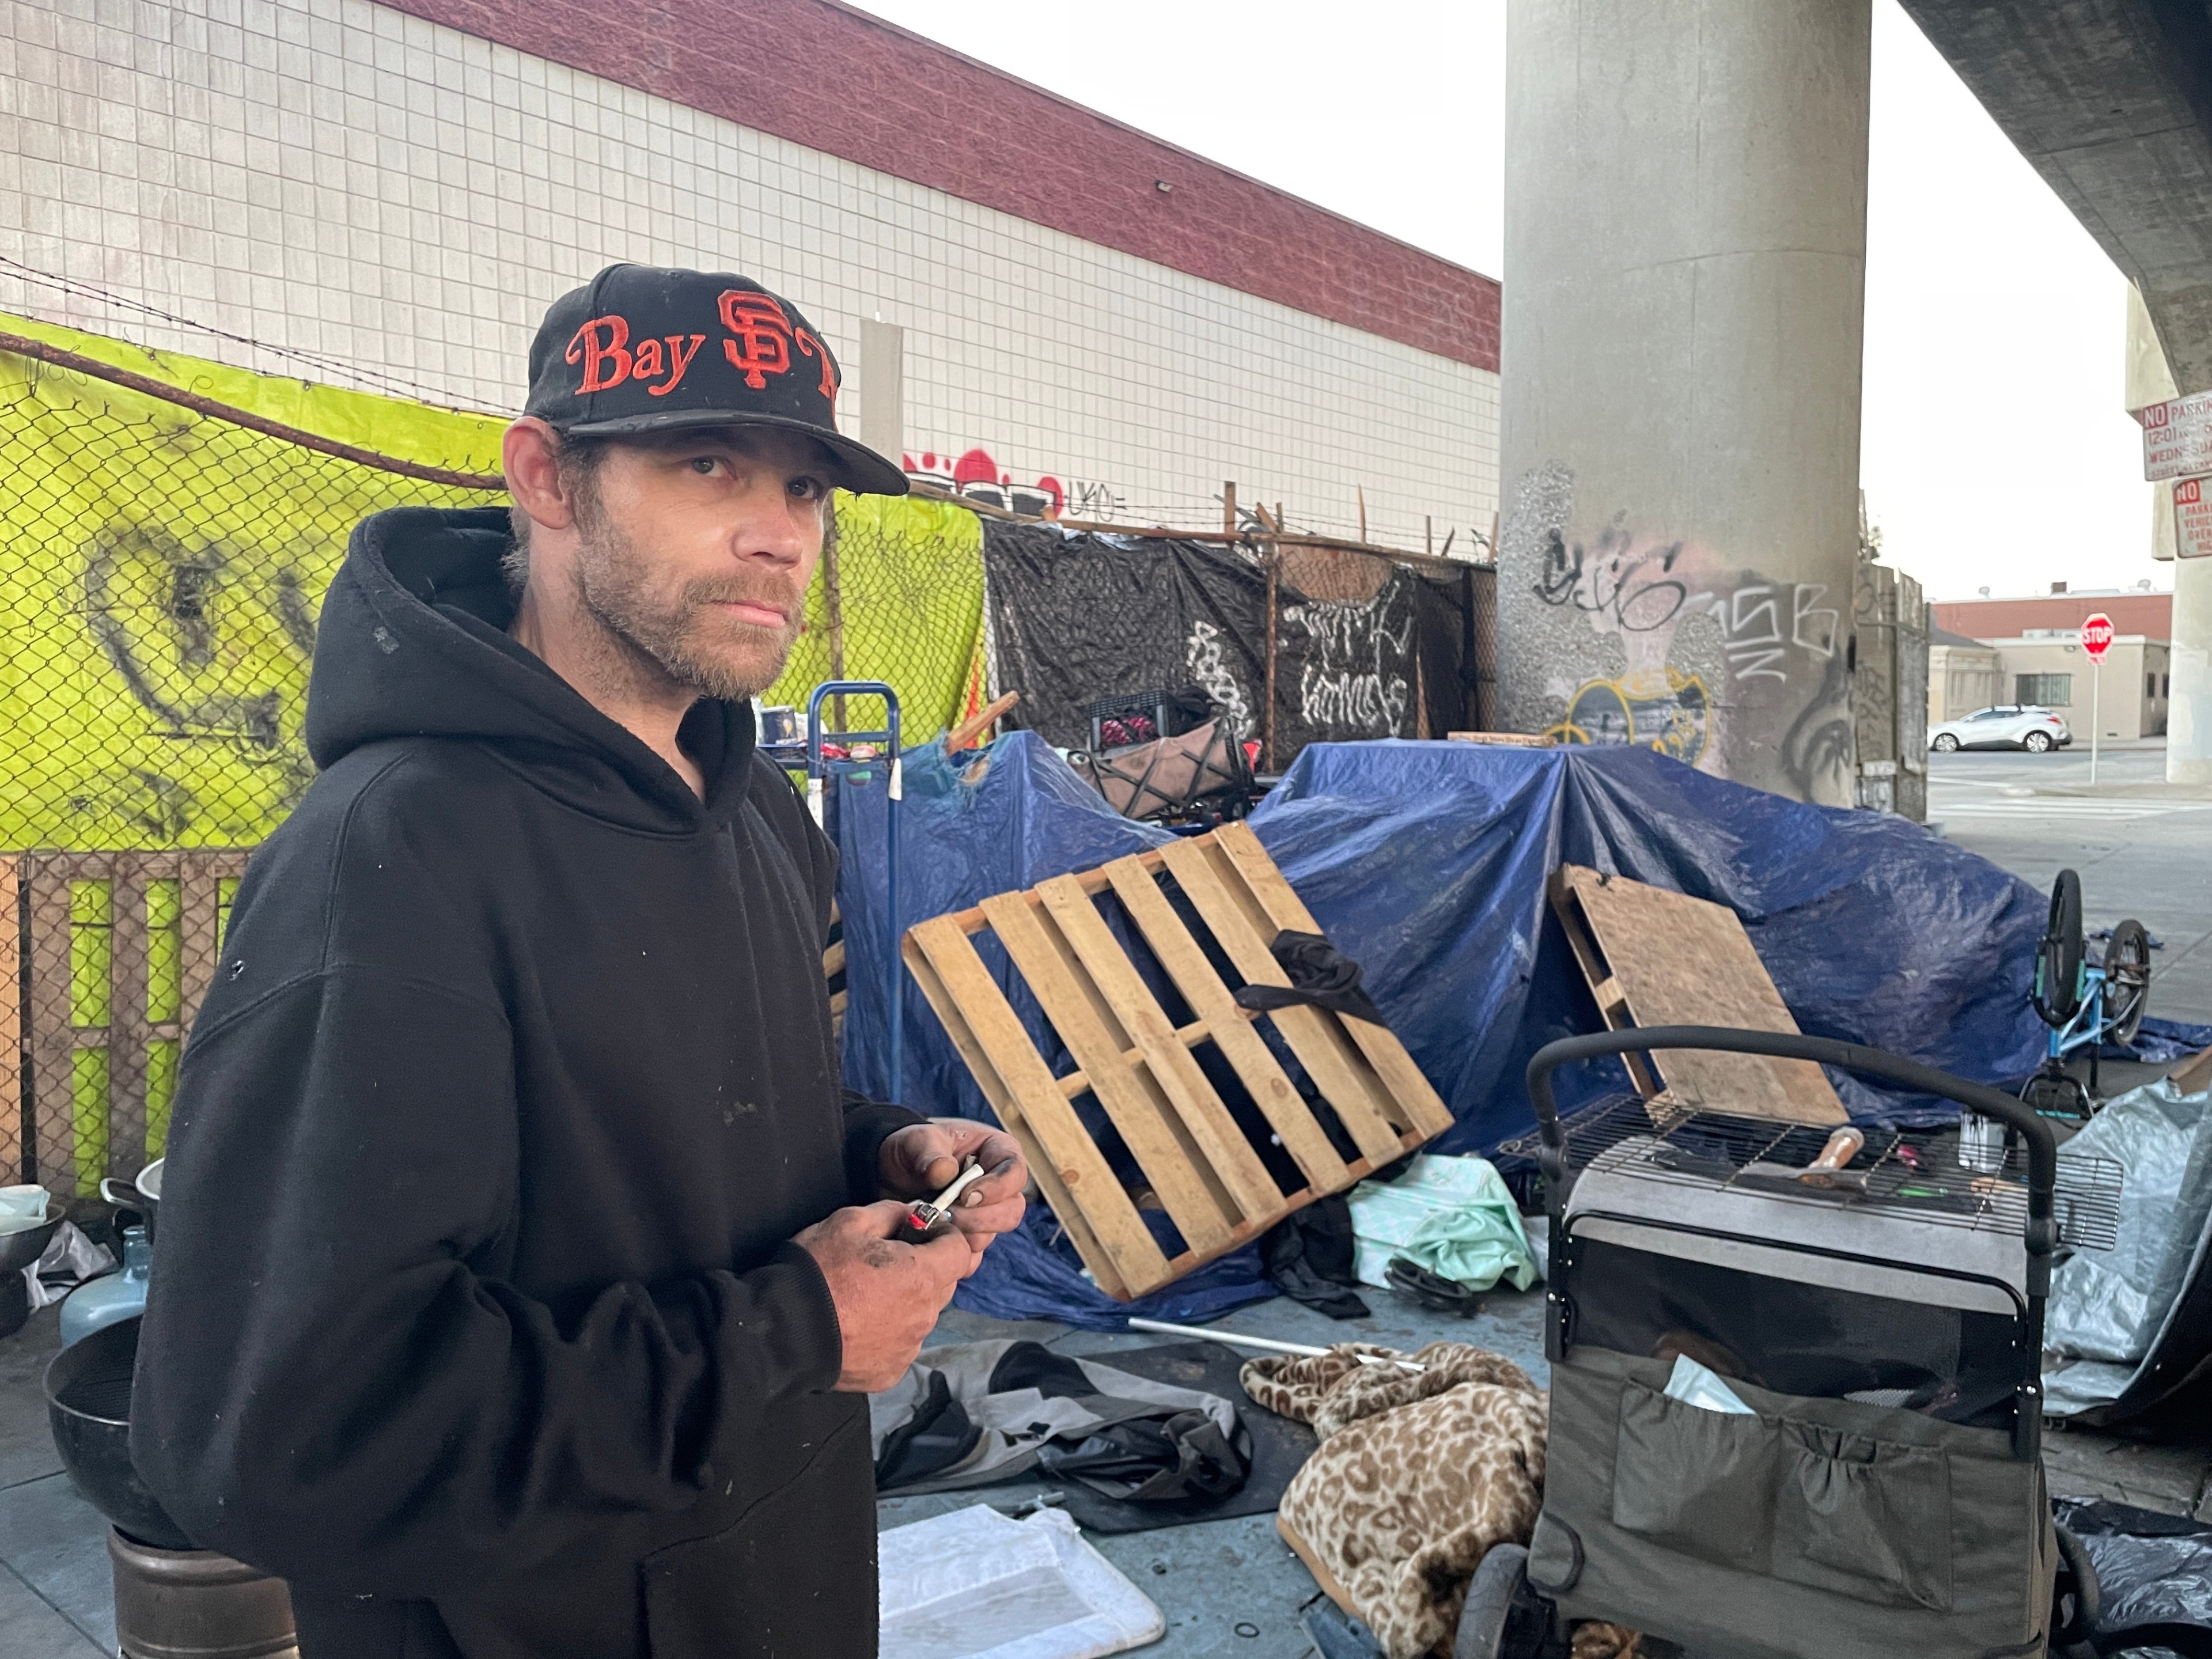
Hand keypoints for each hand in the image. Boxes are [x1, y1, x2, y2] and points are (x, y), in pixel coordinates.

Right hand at [794, 1201, 977, 1391]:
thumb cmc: (818, 1273)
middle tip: (886, 1263)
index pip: (960, 1251)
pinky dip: (888, 1333)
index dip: (943, 1236)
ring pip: (922, 1315)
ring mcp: (908, 1348)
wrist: (783, 1332)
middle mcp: (924, 1315)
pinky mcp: (890, 1372)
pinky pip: (901, 1344)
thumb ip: (891, 1213)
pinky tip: (859, 1324)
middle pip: (943, 1284)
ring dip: (906, 1302)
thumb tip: (913, 1213)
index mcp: (922, 1275)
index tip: (921, 1233)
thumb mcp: (850, 1222)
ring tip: (866, 1296)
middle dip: (924, 1268)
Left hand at [878, 1121, 1027, 1254]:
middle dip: (978, 1219)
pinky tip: (929, 1241)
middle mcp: (999, 1187)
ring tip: (929, 1222)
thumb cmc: (912, 1148)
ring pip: (990, 1236)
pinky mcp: (969, 1238)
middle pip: (1011, 1211)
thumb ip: (929, 1152)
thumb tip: (945, 1172)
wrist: (892, 1175)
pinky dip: (951, 1254)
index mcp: (997, 1153)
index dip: (997, 1188)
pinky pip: (971, 1256)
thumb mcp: (915, 1140)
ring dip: (960, 1235)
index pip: (1016, 1173)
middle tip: (946, 1215)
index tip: (966, 1196)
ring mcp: (985, 1216)